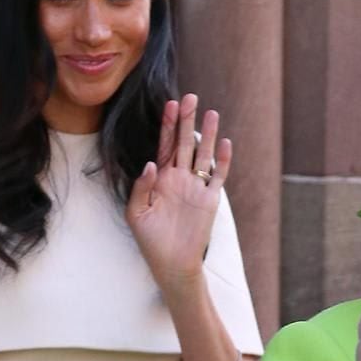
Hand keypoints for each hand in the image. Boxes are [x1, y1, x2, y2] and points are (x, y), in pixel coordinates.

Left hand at [125, 93, 230, 297]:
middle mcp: (179, 178)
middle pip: (185, 143)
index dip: (167, 125)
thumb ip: (142, 187)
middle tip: (190, 97)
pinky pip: (217, 176)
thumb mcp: (136, 213)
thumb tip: (151, 163)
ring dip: (207, 134)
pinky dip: (222, 161)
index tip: (169, 104)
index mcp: (160, 178)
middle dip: (187, 120)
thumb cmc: (150, 240)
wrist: (171, 263)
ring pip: (203, 155)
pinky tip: (224, 143)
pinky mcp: (210, 200)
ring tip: (212, 113)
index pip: (165, 145)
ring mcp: (196, 188)